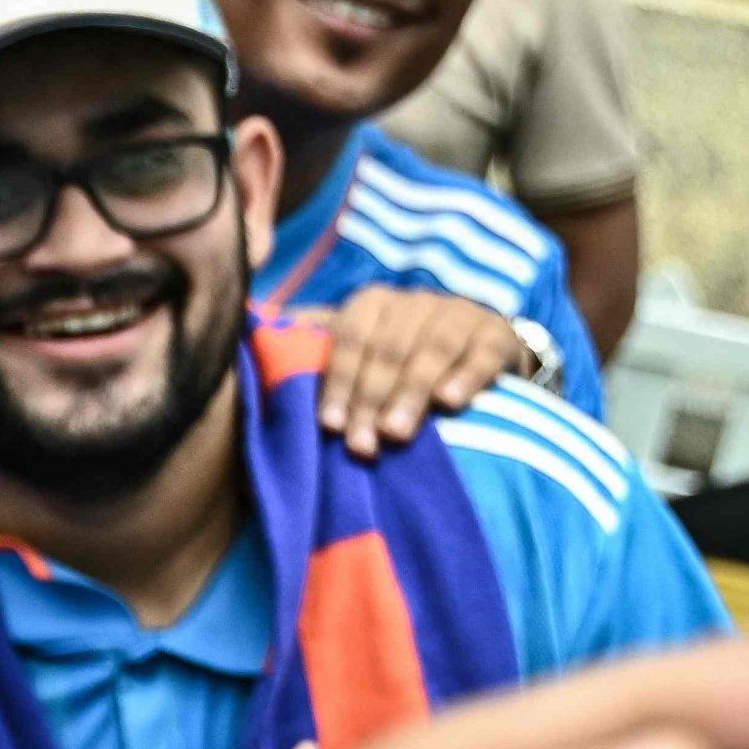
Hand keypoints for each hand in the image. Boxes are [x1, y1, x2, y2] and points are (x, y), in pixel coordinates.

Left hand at [320, 288, 525, 455]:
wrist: (480, 351)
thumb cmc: (403, 362)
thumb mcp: (361, 352)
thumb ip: (314, 349)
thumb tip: (252, 335)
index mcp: (374, 304)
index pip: (351, 339)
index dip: (339, 382)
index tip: (329, 426)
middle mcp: (415, 302)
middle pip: (389, 348)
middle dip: (372, 399)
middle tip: (361, 446)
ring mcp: (459, 314)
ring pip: (433, 350)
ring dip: (413, 392)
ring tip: (397, 433)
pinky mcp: (497, 334)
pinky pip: (482, 354)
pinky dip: (467, 376)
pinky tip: (451, 403)